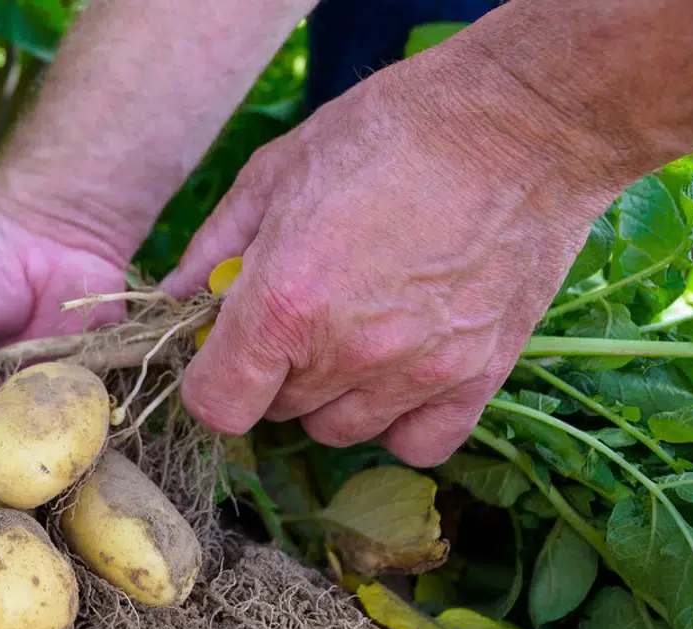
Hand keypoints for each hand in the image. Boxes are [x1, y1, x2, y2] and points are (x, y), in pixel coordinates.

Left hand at [164, 43, 619, 466]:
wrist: (519, 122)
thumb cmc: (392, 133)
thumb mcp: (278, 172)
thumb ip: (216, 247)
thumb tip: (174, 298)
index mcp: (284, 304)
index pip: (217, 405)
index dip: (211, 381)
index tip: (224, 352)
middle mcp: (346, 353)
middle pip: (278, 413)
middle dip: (274, 371)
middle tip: (301, 313)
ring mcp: (415, 373)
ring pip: (340, 430)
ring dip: (333, 394)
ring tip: (356, 329)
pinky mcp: (477, 377)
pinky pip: (418, 444)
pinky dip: (401, 421)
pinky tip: (401, 373)